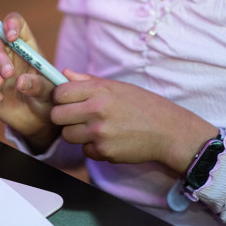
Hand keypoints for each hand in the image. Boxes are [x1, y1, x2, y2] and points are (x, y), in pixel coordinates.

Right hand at [0, 12, 59, 149]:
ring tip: (0, 84)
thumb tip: (21, 81)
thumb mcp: (50, 93)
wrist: (37, 121)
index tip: (11, 37)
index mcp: (26, 46)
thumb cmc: (47, 99)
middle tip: (8, 73)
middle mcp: (7, 54)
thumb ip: (39, 85)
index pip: (15, 23)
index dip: (10, 24)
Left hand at [51, 70, 217, 172]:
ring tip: (95, 128)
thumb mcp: (118, 86)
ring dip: (77, 133)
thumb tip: (64, 73)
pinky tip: (108, 140)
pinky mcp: (104, 152)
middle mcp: (97, 110)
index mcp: (100, 90)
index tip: (68, 100)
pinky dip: (93, 147)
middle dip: (63, 117)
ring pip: (67, 135)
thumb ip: (88, 81)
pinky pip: (85, 150)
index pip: (60, 92)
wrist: (167, 130)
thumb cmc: (143, 105)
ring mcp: (99, 133)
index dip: (61, 97)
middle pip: (57, 116)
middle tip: (77, 116)